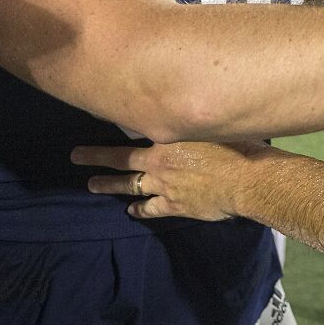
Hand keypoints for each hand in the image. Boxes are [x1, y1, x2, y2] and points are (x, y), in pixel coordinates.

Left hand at [71, 140, 270, 220]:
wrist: (247, 179)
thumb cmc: (236, 146)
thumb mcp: (210, 125)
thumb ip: (190, 122)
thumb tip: (181, 112)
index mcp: (168, 139)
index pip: (132, 133)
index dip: (115, 128)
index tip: (100, 122)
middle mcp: (160, 162)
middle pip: (121, 159)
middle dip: (96, 158)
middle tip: (76, 156)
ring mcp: (164, 186)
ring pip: (129, 185)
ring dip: (109, 185)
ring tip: (92, 184)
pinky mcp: (174, 206)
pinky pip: (150, 209)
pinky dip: (139, 210)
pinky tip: (131, 212)